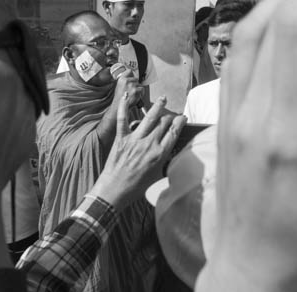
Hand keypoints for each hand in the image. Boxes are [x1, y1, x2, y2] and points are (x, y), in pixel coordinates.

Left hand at [89, 95, 184, 209]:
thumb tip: (172, 152)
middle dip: (170, 115)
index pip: (174, 132)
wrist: (114, 191)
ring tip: (162, 99)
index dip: (180, 122)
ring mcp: (134, 140)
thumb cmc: (135, 188)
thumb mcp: (156, 176)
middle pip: (164, 123)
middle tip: (172, 113)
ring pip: (149, 117)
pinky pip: (123, 118)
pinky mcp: (121, 138)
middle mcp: (149, 144)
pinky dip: (125, 105)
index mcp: (160, 154)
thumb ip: (164, 162)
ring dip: (157, 106)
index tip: (183, 118)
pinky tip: (127, 95)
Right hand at [113, 70, 143, 106]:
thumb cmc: (119, 97)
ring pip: (139, 84)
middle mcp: (126, 80)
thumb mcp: (119, 86)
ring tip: (134, 94)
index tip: (133, 77)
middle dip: (136, 84)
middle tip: (133, 90)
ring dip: (138, 89)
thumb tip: (131, 77)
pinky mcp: (135, 90)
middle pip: (136, 78)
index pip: (130, 71)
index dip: (132, 75)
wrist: (119, 105)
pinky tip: (137, 95)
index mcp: (121, 79)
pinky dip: (141, 92)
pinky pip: (142, 89)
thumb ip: (124, 81)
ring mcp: (131, 85)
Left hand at [213, 0, 296, 291]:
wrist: (247, 280)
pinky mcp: (224, 123)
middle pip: (273, 19)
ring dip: (288, 2)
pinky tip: (292, 20)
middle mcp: (253, 117)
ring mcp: (232, 118)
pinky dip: (265, 23)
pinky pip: (237, 58)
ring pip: (249, 33)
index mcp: (292, 136)